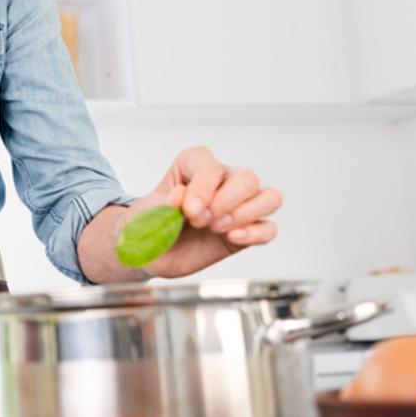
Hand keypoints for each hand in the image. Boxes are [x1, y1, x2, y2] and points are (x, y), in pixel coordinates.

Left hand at [128, 146, 281, 277]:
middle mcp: (221, 180)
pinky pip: (269, 228)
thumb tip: (181, 195)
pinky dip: (256, 234)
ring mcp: (237, 205)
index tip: (187, 210)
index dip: (202, 187)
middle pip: (247, 178)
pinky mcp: (246, 230)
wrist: (149, 251)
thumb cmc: (147, 223)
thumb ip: (163, 204)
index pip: (211, 165)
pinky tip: (232, 239)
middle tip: (200, 221)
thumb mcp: (146, 213)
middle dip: (224, 202)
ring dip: (245, 215)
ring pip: (269, 197)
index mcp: (193, 165)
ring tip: (217, 229)